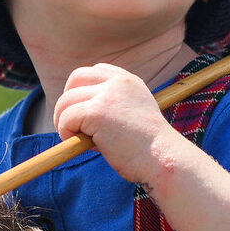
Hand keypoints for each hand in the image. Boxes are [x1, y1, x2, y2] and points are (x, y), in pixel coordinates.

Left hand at [53, 63, 181, 183]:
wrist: (164, 159)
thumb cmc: (150, 149)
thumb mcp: (136, 116)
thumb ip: (114, 107)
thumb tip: (79, 115)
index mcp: (129, 81)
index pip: (95, 71)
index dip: (83, 89)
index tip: (85, 112)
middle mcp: (118, 83)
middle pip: (75, 78)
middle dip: (67, 101)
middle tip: (72, 126)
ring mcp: (107, 95)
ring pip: (66, 101)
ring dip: (64, 121)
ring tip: (78, 139)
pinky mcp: (96, 112)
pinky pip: (66, 118)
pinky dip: (66, 133)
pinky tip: (82, 145)